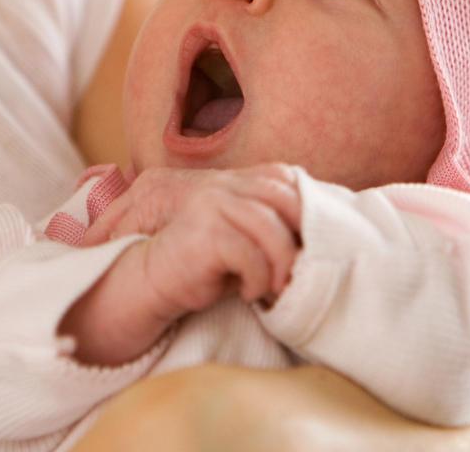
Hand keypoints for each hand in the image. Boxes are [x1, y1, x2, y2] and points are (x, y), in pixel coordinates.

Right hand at [131, 168, 302, 314]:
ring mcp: (210, 204)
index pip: (282, 176)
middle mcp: (221, 185)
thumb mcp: (242, 241)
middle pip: (283, 197)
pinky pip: (249, 254)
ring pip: (269, 226)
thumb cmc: (203, 267)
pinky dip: (258, 279)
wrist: (150, 281)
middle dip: (303, 234)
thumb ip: (271, 228)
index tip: (315, 239)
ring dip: (282, 263)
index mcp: (232, 181)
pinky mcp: (204, 232)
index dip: (306, 204)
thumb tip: (319, 243)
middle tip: (307, 268)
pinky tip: (249, 293)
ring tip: (278, 287)